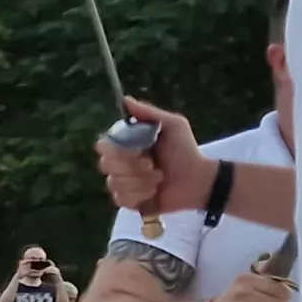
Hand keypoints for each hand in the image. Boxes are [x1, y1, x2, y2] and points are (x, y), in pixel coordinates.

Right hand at [95, 97, 209, 216]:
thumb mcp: (172, 125)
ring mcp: (123, 184)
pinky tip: (154, 192)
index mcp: (127, 144)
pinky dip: (140, 195)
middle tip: (153, 164)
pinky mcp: (129, 202)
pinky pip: (121, 199)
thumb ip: (148, 112)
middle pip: (105, 165)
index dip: (116, 149)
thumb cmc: (186, 150)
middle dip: (132, 166)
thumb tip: (125, 99)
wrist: (198, 179)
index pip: (103, 145)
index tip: (138, 149)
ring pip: (114, 183)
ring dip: (140, 181)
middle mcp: (120, 164)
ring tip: (159, 178)